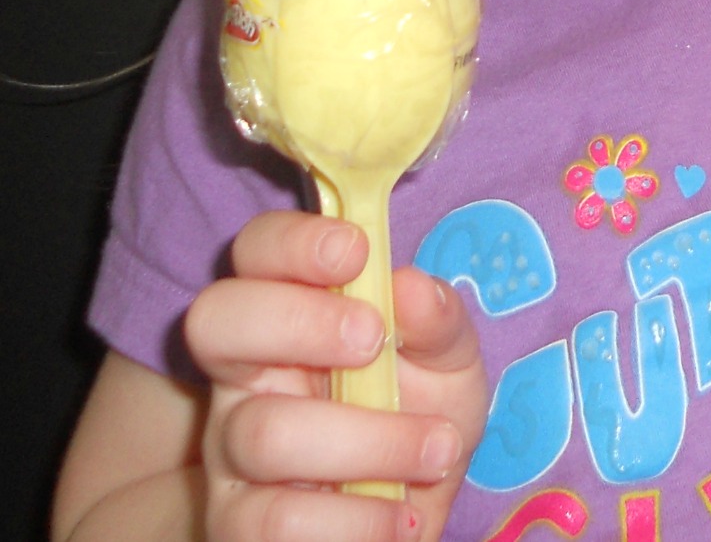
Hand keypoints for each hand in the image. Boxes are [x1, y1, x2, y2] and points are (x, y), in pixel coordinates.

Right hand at [184, 210, 486, 541]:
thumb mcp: (449, 360)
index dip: (292, 241)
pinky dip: (355, 522)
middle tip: (372, 340)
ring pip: (263, 431)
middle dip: (300, 320)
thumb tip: (412, 288)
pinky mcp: (237, 528)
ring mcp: (229, 453)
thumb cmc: (422, 413)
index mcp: (290, 310)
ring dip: (369, 440)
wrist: (415, 509)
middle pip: (216, 320)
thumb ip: (438, 321)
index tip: (355, 251)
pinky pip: (273, 524)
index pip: (255, 250)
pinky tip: (402, 515)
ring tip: (436, 449)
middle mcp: (244, 375)